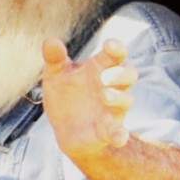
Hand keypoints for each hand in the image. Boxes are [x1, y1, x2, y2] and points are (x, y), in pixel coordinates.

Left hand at [37, 37, 133, 158]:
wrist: (65, 130)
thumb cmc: (65, 95)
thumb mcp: (56, 75)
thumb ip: (54, 59)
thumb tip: (50, 41)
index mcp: (99, 68)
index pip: (115, 54)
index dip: (116, 48)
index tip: (109, 44)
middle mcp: (112, 86)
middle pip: (129, 74)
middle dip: (121, 73)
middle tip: (104, 76)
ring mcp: (113, 109)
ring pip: (126, 99)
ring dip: (118, 97)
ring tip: (103, 96)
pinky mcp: (110, 130)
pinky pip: (121, 132)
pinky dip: (121, 135)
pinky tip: (118, 138)